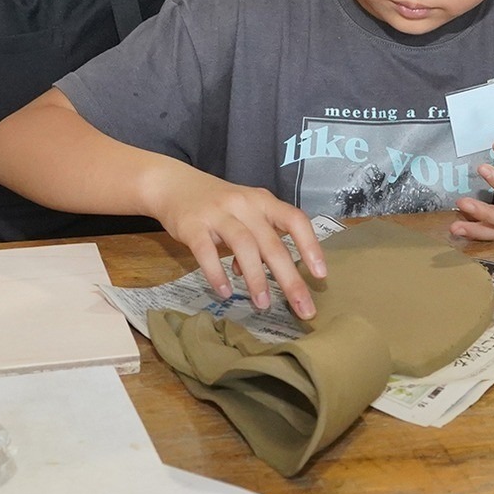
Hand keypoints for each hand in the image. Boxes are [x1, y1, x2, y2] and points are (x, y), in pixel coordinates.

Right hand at [145, 164, 326, 319]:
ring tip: (263, 304)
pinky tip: (225, 292)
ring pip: (244, 245)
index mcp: (263, 201)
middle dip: (290, 278)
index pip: (295, 220)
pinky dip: (217, 274)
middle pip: (272, 243)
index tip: (321, 274)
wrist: (173, 184)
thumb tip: (266, 276)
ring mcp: (218, 214)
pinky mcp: (193, 225)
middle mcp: (244, 204)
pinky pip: (206, 252)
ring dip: (257, 278)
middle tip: (302, 308)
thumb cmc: (218, 204)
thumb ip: (259, 240)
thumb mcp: (245, 213)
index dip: (310, 246)